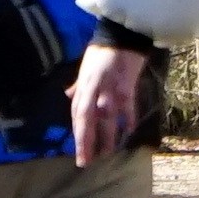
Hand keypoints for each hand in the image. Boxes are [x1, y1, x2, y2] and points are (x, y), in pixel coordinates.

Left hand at [69, 43, 157, 163]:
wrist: (121, 36)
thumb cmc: (101, 52)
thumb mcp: (85, 69)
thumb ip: (78, 86)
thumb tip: (70, 95)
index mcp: (83, 88)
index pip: (77, 117)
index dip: (78, 137)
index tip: (79, 154)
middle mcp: (94, 91)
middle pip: (88, 121)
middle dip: (87, 142)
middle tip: (87, 162)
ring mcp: (111, 90)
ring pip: (107, 118)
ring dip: (107, 137)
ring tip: (107, 153)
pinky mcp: (127, 86)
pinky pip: (127, 107)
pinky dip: (128, 119)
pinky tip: (128, 131)